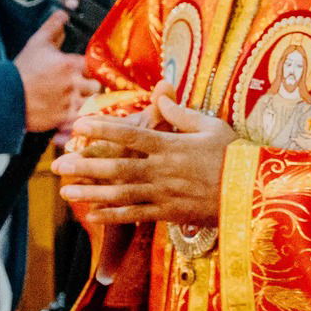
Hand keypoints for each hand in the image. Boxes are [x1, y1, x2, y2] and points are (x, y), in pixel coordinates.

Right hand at [15, 11, 96, 131]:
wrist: (4, 96)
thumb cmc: (21, 71)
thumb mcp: (36, 43)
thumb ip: (52, 27)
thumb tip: (63, 14)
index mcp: (69, 64)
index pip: (93, 65)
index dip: (91, 69)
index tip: (86, 72)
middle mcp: (72, 84)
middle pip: (97, 86)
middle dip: (91, 86)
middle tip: (83, 87)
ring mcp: (69, 102)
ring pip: (92, 103)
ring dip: (87, 102)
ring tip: (78, 101)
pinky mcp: (63, 118)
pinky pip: (82, 119)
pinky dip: (81, 118)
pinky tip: (74, 114)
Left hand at [53, 85, 236, 228]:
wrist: (252, 192)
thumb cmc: (234, 154)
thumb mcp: (211, 126)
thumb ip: (181, 112)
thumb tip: (160, 95)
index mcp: (172, 145)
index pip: (131, 134)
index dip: (103, 129)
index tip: (79, 124)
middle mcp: (163, 170)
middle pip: (118, 167)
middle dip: (86, 165)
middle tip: (58, 164)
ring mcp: (164, 194)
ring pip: (121, 193)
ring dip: (92, 192)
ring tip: (66, 190)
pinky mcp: (169, 213)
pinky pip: (136, 215)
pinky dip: (113, 215)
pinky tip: (93, 214)